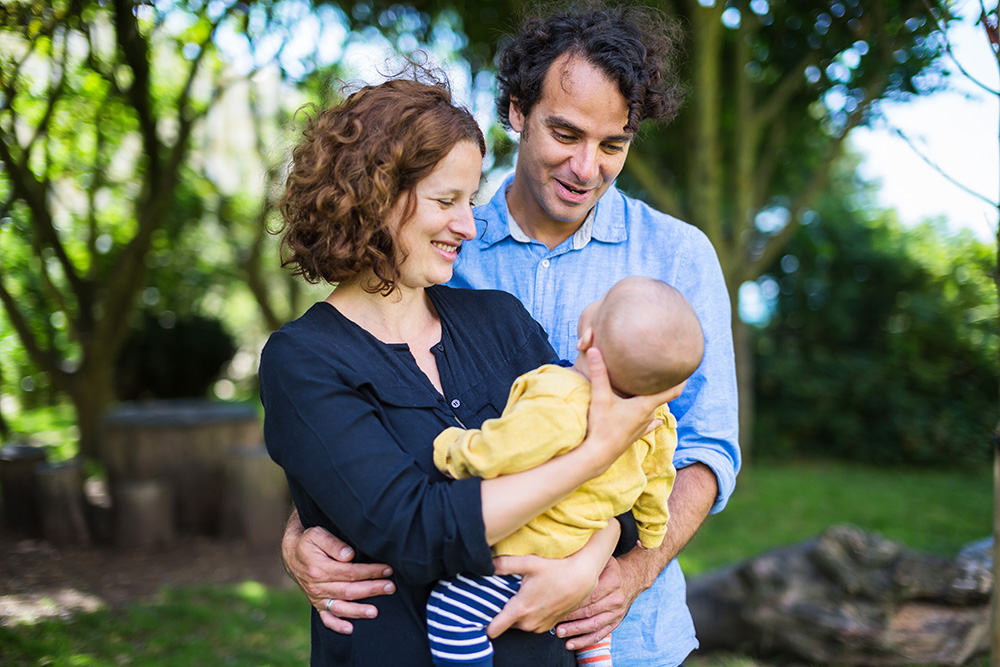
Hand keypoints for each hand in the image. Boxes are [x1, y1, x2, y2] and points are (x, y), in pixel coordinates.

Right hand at [282, 516, 395, 633]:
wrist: (292, 554)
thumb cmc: (309, 542)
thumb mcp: (317, 534)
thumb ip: (333, 543)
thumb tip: (349, 555)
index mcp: (319, 568)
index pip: (349, 572)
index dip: (370, 571)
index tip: (387, 569)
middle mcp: (317, 586)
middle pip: (349, 590)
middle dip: (372, 589)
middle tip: (391, 588)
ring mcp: (317, 597)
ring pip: (341, 607)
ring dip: (359, 610)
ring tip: (376, 612)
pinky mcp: (317, 604)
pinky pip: (326, 618)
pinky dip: (337, 626)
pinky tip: (351, 630)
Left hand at [486, 552, 601, 636]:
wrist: (582, 577)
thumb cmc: (556, 568)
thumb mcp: (528, 562)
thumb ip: (504, 564)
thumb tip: (485, 562)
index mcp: (520, 610)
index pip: (495, 628)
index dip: (485, 623)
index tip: (479, 616)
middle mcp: (529, 622)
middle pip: (506, 624)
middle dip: (503, 613)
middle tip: (504, 596)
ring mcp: (540, 625)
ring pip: (520, 624)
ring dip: (518, 615)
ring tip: (521, 596)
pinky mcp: (550, 625)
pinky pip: (532, 624)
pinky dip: (530, 615)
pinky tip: (535, 599)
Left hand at [555, 554, 642, 649]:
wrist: (632, 578)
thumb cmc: (611, 568)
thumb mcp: (602, 560)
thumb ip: (586, 561)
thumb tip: (562, 561)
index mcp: (613, 581)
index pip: (590, 593)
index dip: (573, 600)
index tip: (557, 603)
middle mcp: (616, 598)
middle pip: (590, 611)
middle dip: (571, 618)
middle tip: (554, 620)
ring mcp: (617, 613)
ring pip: (594, 625)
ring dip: (576, 631)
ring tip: (560, 633)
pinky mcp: (615, 622)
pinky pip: (600, 634)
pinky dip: (585, 641)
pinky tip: (572, 644)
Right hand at [583, 348, 684, 467]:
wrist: (597, 456)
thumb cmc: (601, 427)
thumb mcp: (600, 398)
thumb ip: (599, 373)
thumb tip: (595, 348)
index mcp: (645, 405)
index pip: (672, 390)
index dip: (682, 378)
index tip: (689, 366)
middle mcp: (648, 415)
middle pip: (663, 397)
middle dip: (666, 383)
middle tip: (670, 369)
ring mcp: (642, 426)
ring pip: (654, 409)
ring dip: (655, 398)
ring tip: (656, 387)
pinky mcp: (634, 435)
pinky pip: (648, 424)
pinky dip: (652, 418)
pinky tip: (657, 420)